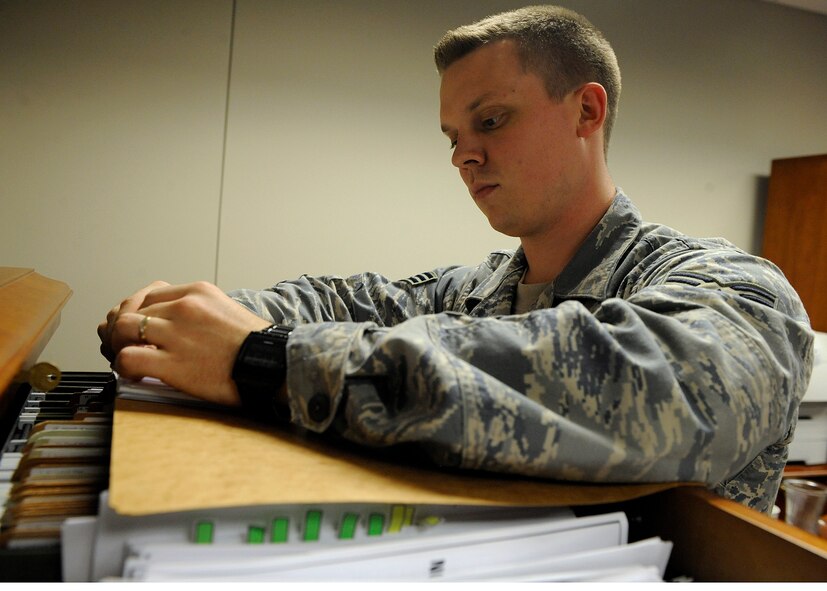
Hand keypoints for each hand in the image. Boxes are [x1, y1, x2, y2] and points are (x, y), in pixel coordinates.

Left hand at [99, 281, 270, 405]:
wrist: (274, 366)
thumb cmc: (256, 346)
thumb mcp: (228, 311)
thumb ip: (200, 311)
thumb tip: (178, 323)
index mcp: (199, 292)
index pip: (150, 294)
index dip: (138, 312)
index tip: (139, 328)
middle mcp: (185, 307)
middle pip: (133, 310)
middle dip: (124, 330)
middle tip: (126, 345)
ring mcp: (178, 334)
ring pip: (124, 329)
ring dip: (119, 344)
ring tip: (127, 358)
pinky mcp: (173, 363)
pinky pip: (128, 357)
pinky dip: (124, 366)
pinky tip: (135, 373)